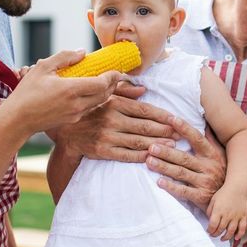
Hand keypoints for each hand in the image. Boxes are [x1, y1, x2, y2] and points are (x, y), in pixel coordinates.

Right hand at [2, 51, 126, 136]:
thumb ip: (64, 57)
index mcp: (71, 89)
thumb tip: (82, 52)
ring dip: (105, 92)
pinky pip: (89, 108)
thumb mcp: (43, 68)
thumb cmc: (26, 93)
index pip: (102, 83)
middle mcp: (77, 104)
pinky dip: (95, 99)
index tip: (118, 70)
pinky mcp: (72, 120)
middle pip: (105, 94)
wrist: (17, 120)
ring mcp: (75, 114)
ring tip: (106, 82)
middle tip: (116, 75)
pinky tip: (90, 92)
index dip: (113, 76)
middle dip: (113, 84)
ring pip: (98, 102)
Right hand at [49, 85, 176, 161]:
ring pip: (139, 142)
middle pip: (145, 126)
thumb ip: (124, 90)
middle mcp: (111, 119)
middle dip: (165, 131)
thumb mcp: (104, 95)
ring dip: (158, 144)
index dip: (163, 116)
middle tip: (181, 134)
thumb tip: (144, 89)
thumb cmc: (90, 110)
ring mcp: (107, 136)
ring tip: (174, 146)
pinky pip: (127, 155)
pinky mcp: (103, 151)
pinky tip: (154, 156)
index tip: (177, 119)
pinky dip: (142, 156)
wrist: (66, 131)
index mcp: (114, 103)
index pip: (144, 110)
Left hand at [149, 118, 226, 209]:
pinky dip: (171, 187)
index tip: (171, 119)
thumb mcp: (221, 156)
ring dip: (164, 167)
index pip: (197, 139)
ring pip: (181, 173)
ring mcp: (205, 182)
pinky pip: (183, 191)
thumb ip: (211, 140)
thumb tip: (204, 122)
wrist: (231, 200)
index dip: (185, 128)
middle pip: (184, 157)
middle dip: (166, 152)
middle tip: (151, 146)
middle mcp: (208, 167)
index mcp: (212, 155)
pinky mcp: (201, 197)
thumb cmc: (222, 175)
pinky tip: (159, 182)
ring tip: (149, 161)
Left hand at [206, 186, 246, 239]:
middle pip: (220, 230)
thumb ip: (209, 211)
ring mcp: (236, 216)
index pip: (212, 225)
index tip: (208, 231)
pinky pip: (242, 228)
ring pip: (231, 231)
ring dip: (226, 237)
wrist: (237, 187)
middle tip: (213, 234)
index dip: (209, 231)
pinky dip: (240, 235)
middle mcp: (227, 215)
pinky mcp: (243, 216)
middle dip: (215, 234)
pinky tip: (236, 238)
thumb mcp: (213, 200)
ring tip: (222, 238)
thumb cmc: (224, 193)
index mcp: (218, 211)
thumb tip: (209, 221)